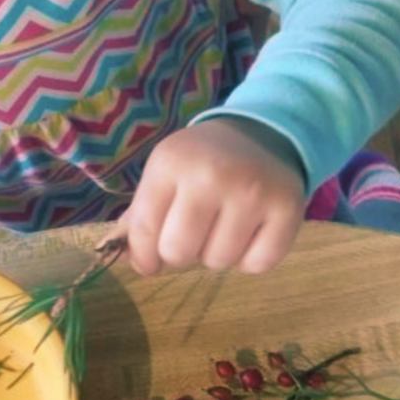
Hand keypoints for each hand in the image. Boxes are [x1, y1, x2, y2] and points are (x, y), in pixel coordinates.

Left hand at [110, 117, 306, 275]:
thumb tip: (111, 253)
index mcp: (171, 162)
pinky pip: (258, 264)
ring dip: (217, 255)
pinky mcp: (288, 209)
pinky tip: (250, 232)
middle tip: (195, 233)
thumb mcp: (164, 176)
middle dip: (181, 254)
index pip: (143, 232)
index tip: (151, 257)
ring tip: (224, 226)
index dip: (144, 256)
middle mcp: (211, 174)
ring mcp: (252, 191)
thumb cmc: (201, 165)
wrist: (262, 135)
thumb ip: (137, 217)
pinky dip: (251, 259)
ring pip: (218, 262)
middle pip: (178, 253)